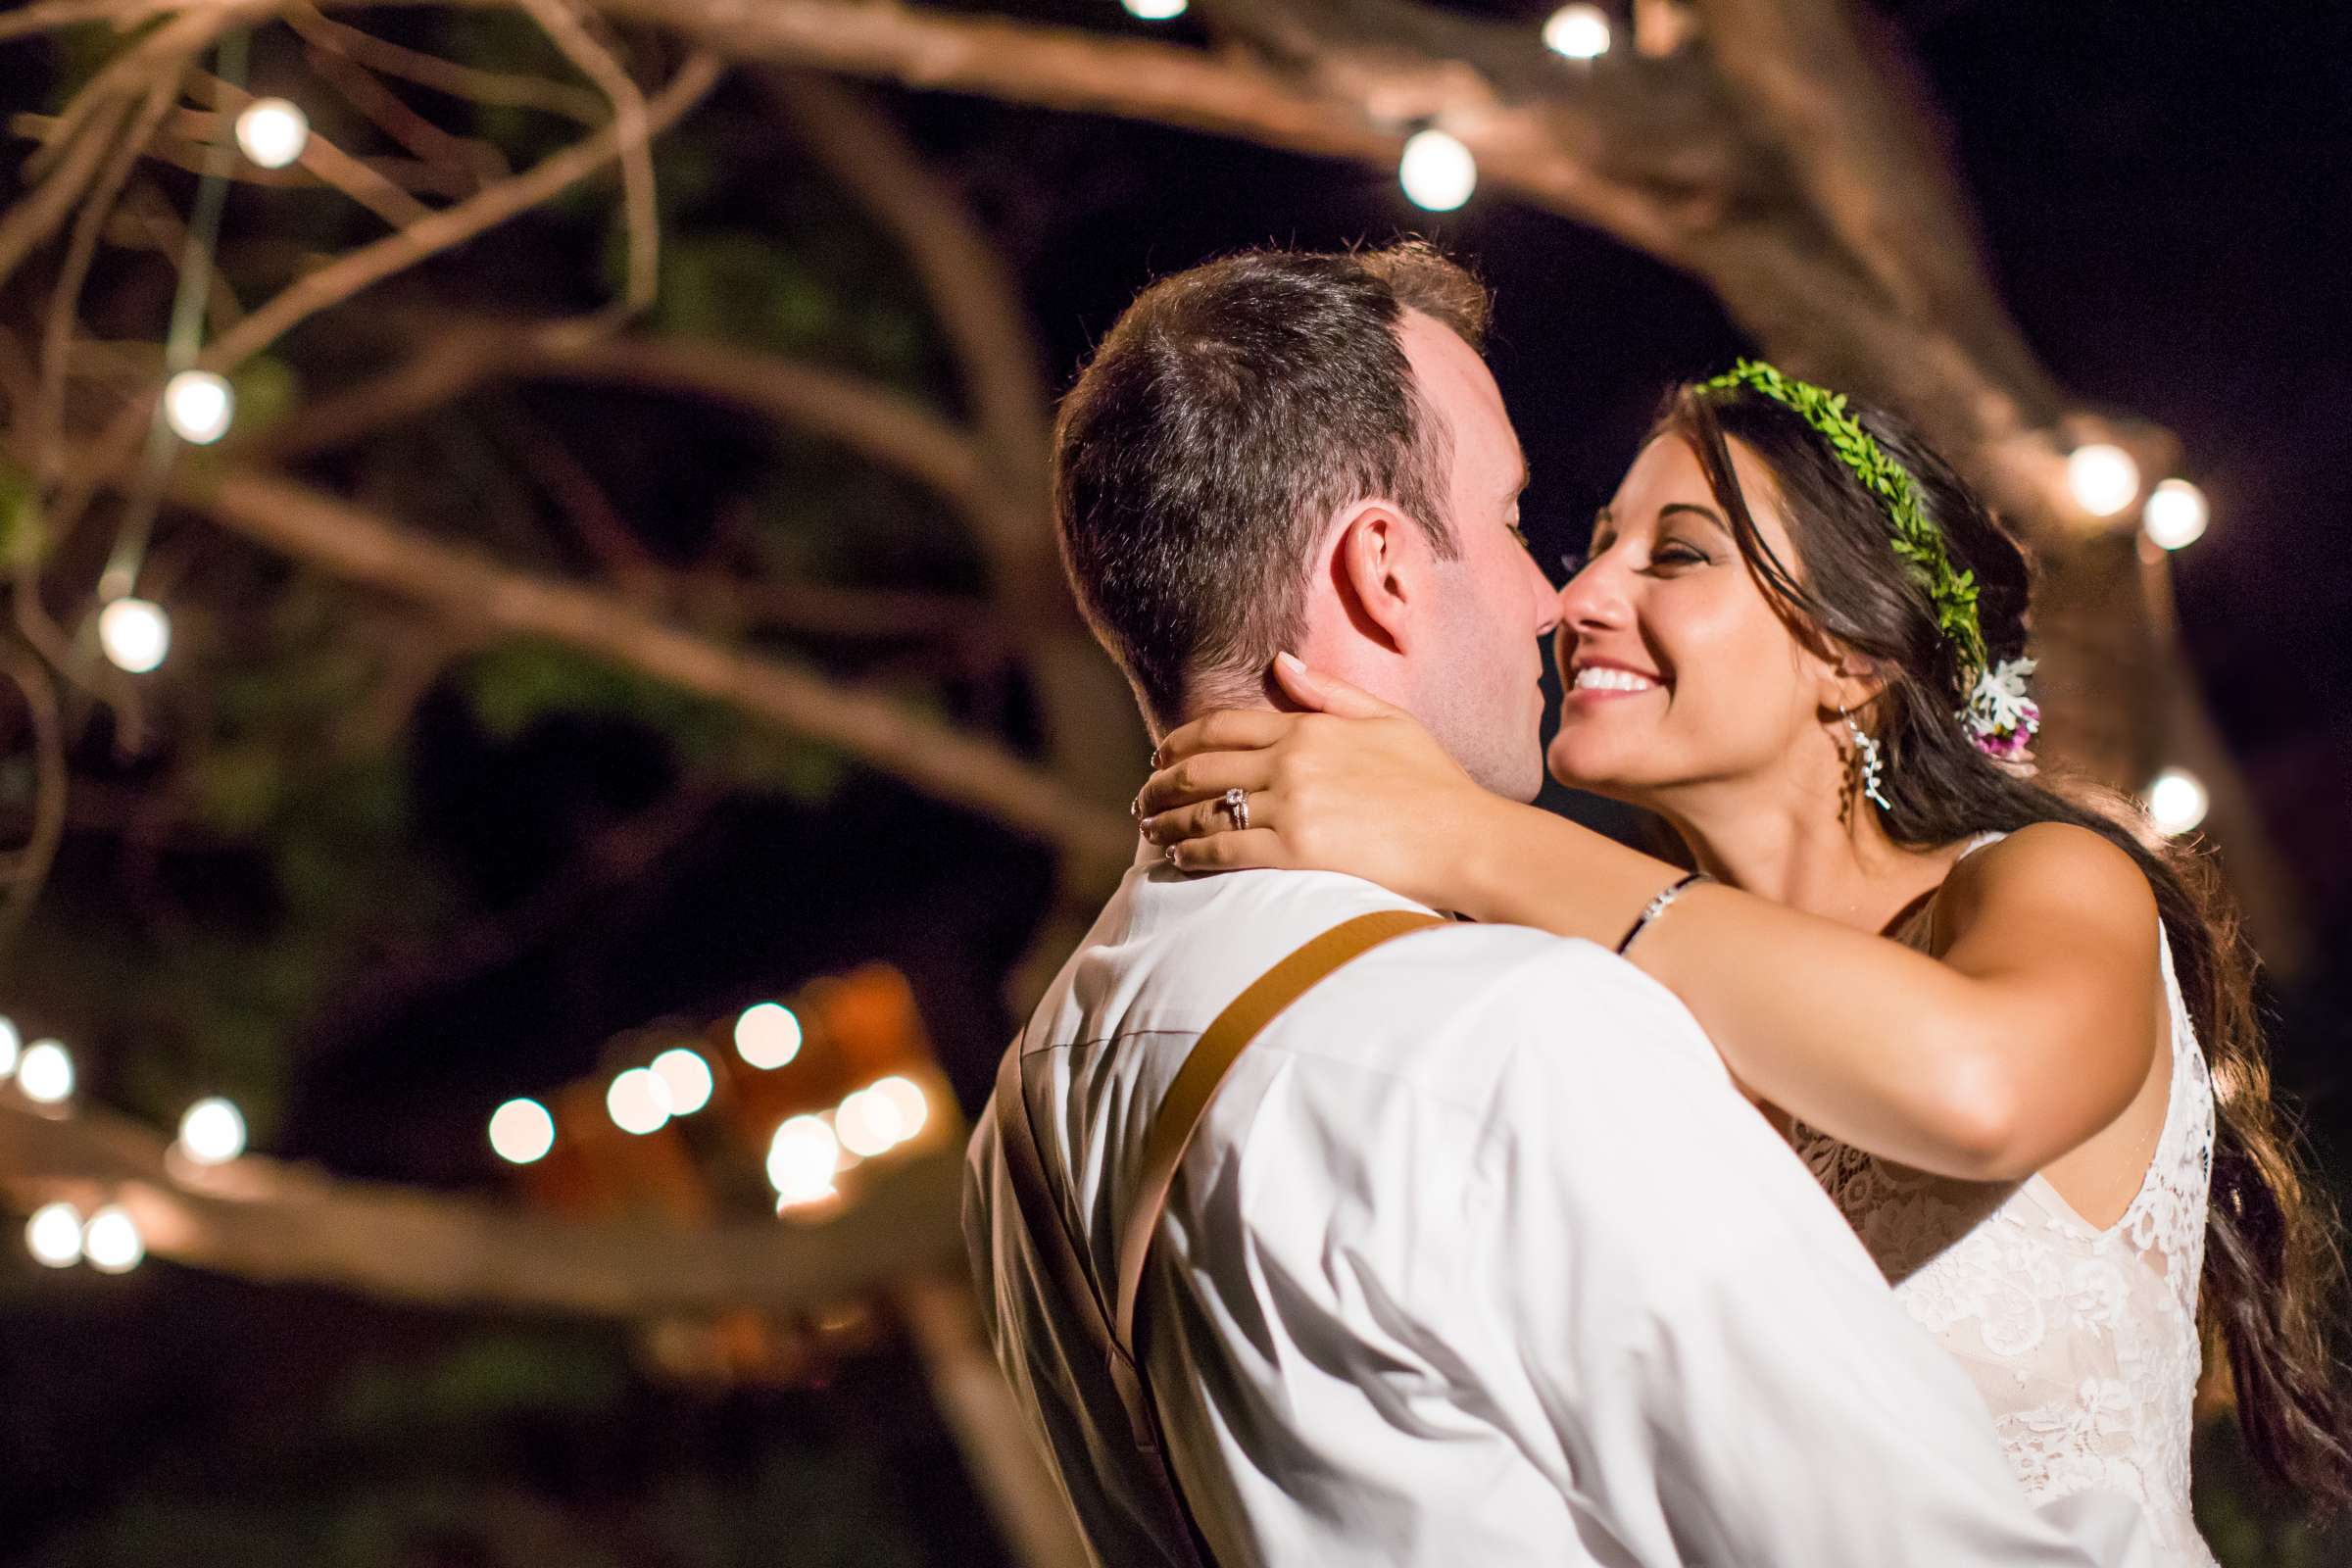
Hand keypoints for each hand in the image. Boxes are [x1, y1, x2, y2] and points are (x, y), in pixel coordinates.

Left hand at [1136, 653, 1496, 908]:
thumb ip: (1328, 691)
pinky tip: (1179, 857)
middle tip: (1142, 798)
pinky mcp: (1295, 851)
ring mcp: (1291, 806)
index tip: (1160, 754)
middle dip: (1161, 783)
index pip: (1222, 727)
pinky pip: (1224, 848)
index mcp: (1309, 727)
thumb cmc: (1436, 784)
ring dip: (1167, 820)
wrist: (1466, 838)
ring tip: (1151, 830)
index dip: (1180, 741)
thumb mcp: (1388, 720)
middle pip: (1201, 767)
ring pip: (1204, 809)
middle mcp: (1291, 762)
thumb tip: (1279, 661)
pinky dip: (1192, 851)